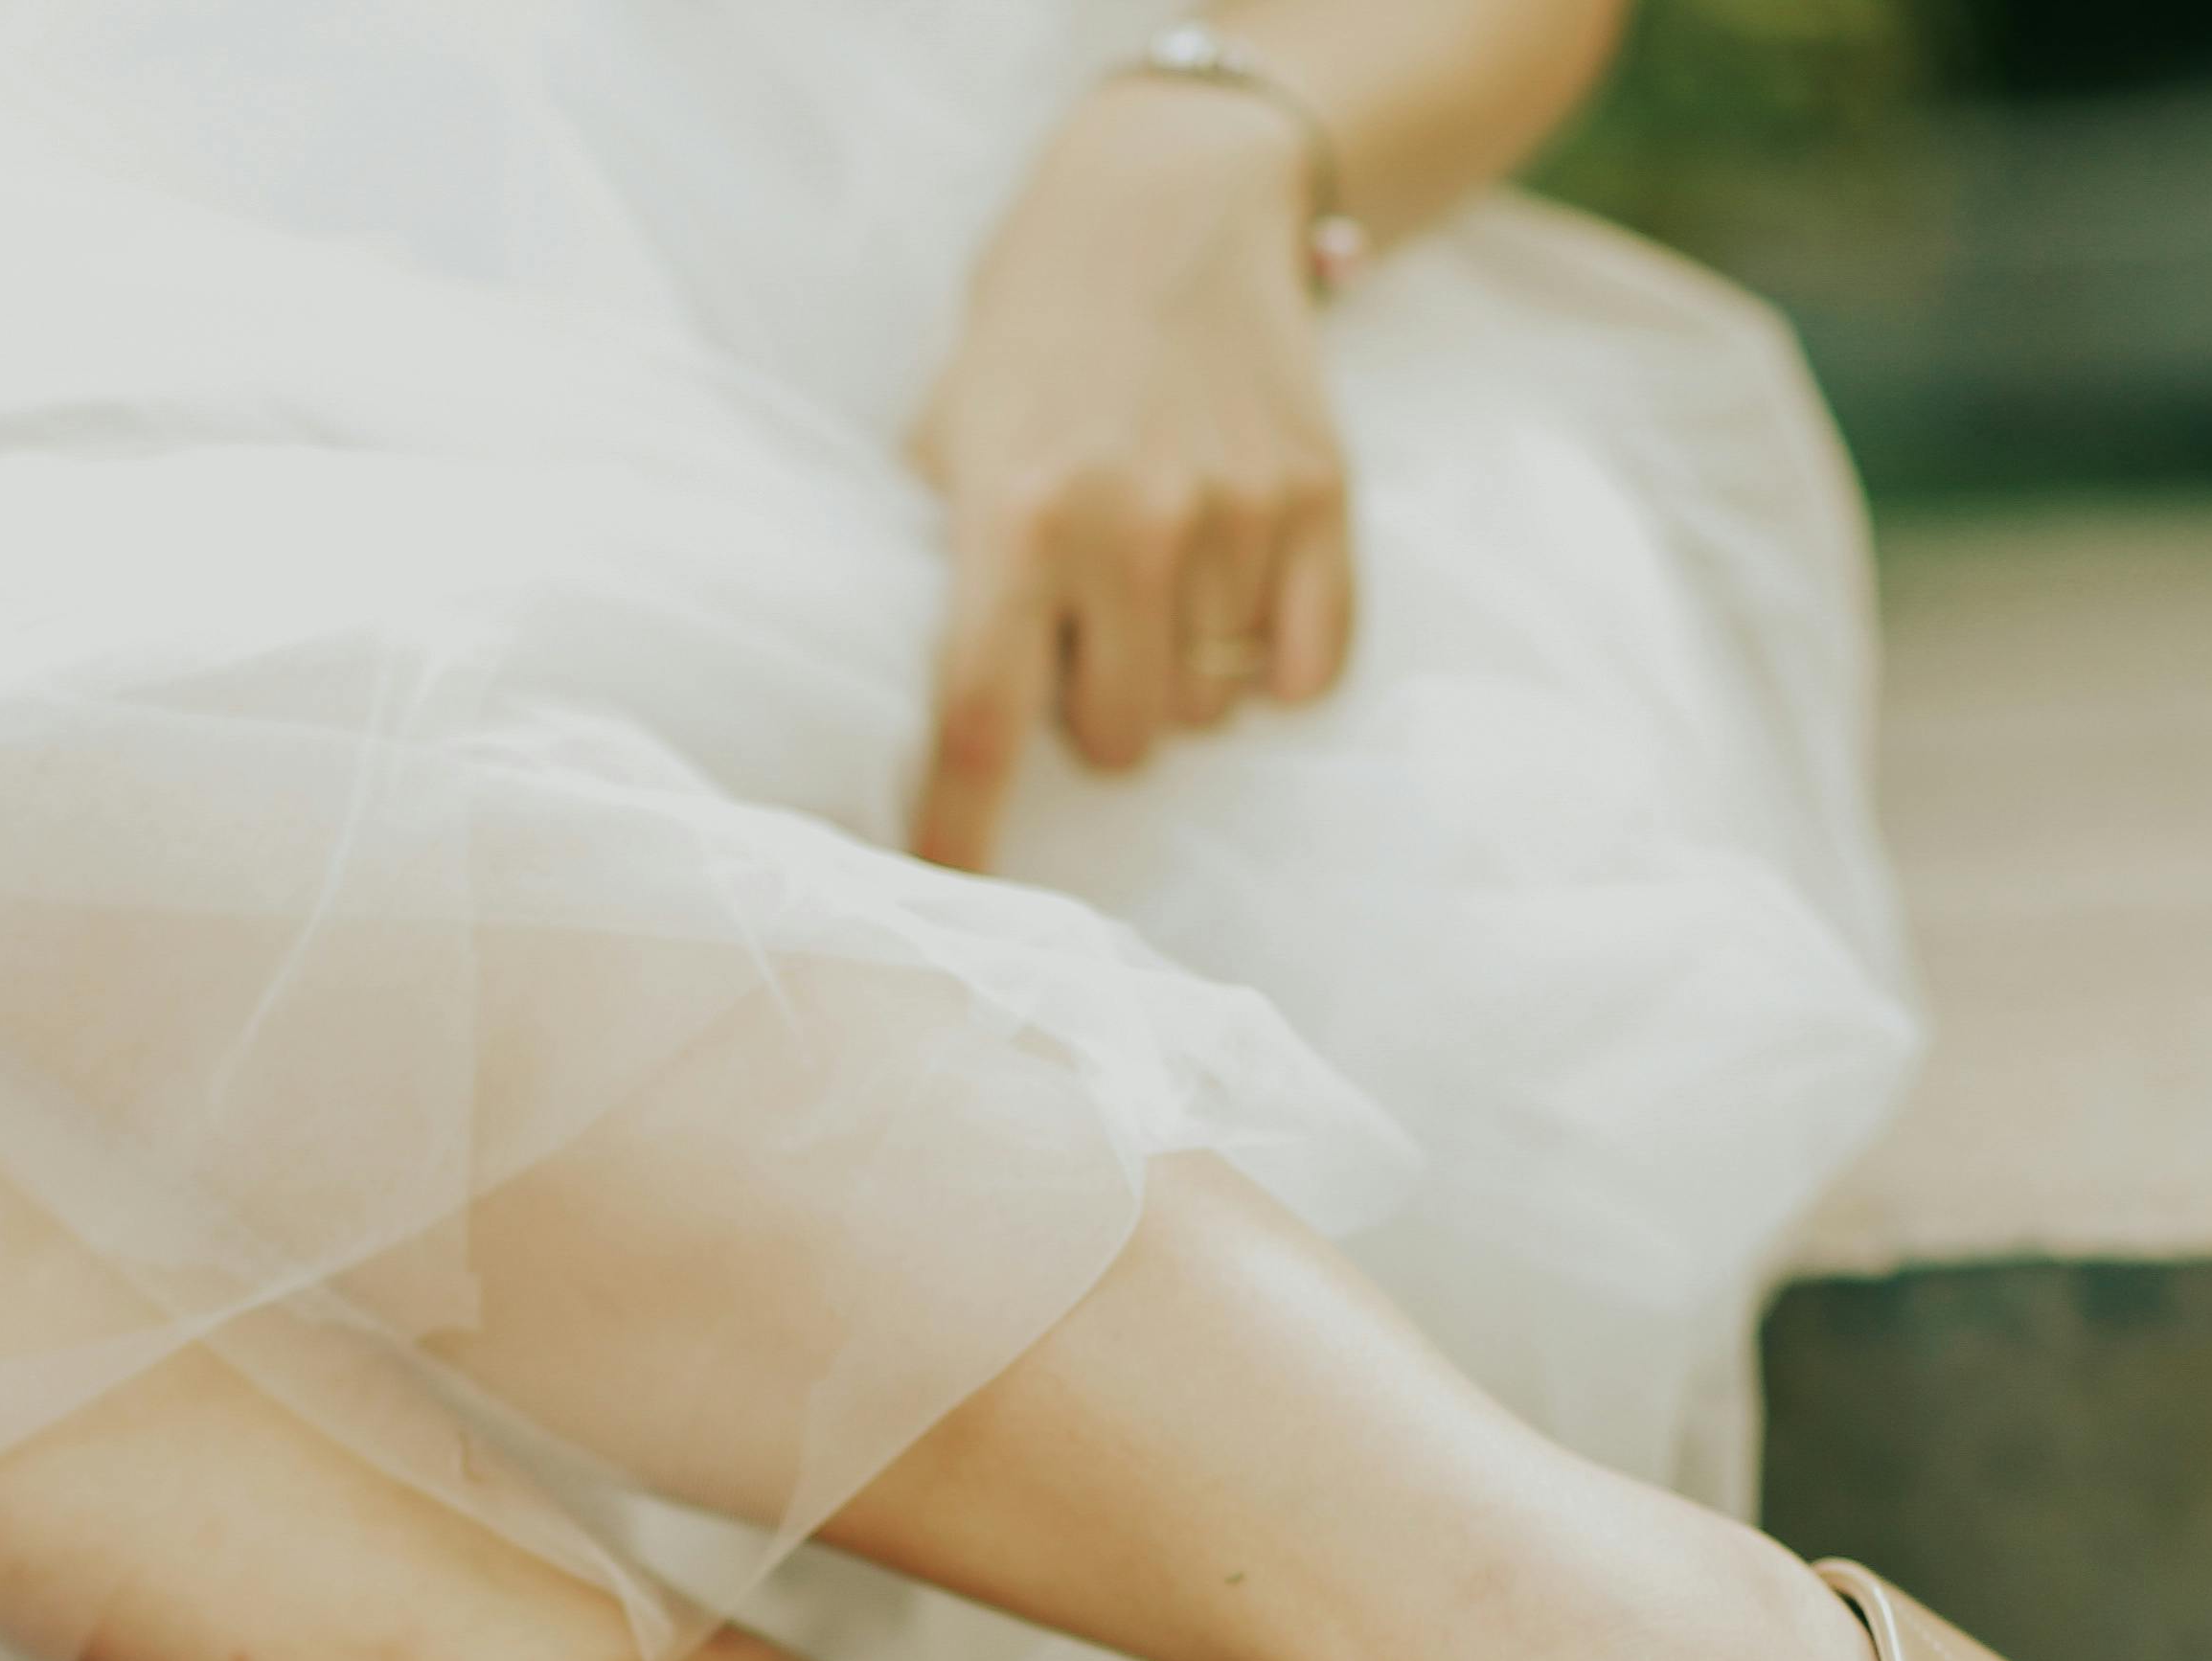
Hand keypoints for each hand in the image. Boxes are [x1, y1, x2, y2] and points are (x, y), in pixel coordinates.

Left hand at [907, 80, 1357, 872]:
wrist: (1164, 209)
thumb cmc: (1031, 350)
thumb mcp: (944, 444)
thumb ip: (929, 578)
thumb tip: (889, 731)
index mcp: (1016, 521)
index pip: (982, 722)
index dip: (963, 829)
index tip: (950, 899)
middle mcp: (1132, 526)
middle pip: (1123, 743)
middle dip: (1100, 714)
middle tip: (1087, 634)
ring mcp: (1238, 515)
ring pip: (1213, 708)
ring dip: (1181, 673)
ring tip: (1157, 577)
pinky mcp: (1322, 500)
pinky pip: (1308, 670)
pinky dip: (1273, 662)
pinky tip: (1233, 593)